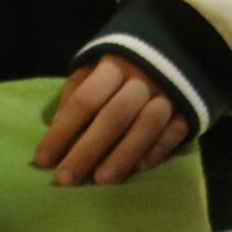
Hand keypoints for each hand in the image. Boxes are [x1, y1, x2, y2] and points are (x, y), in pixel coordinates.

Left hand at [31, 53, 191, 186]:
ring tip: (101, 183)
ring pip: (147, 126)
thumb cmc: (123, 68)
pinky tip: (136, 171)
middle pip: (113, 116)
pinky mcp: (188, 110)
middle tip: (65, 179)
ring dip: (123, 156)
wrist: (178, 48)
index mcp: (113, 65)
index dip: (61, 131)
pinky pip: (173, 134)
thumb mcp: (96, 69)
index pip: (84, 100)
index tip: (42, 160)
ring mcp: (168, 93)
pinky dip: (154, 152)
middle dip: (87, 150)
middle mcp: (142, 78)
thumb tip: (55, 132)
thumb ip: (77, 94)